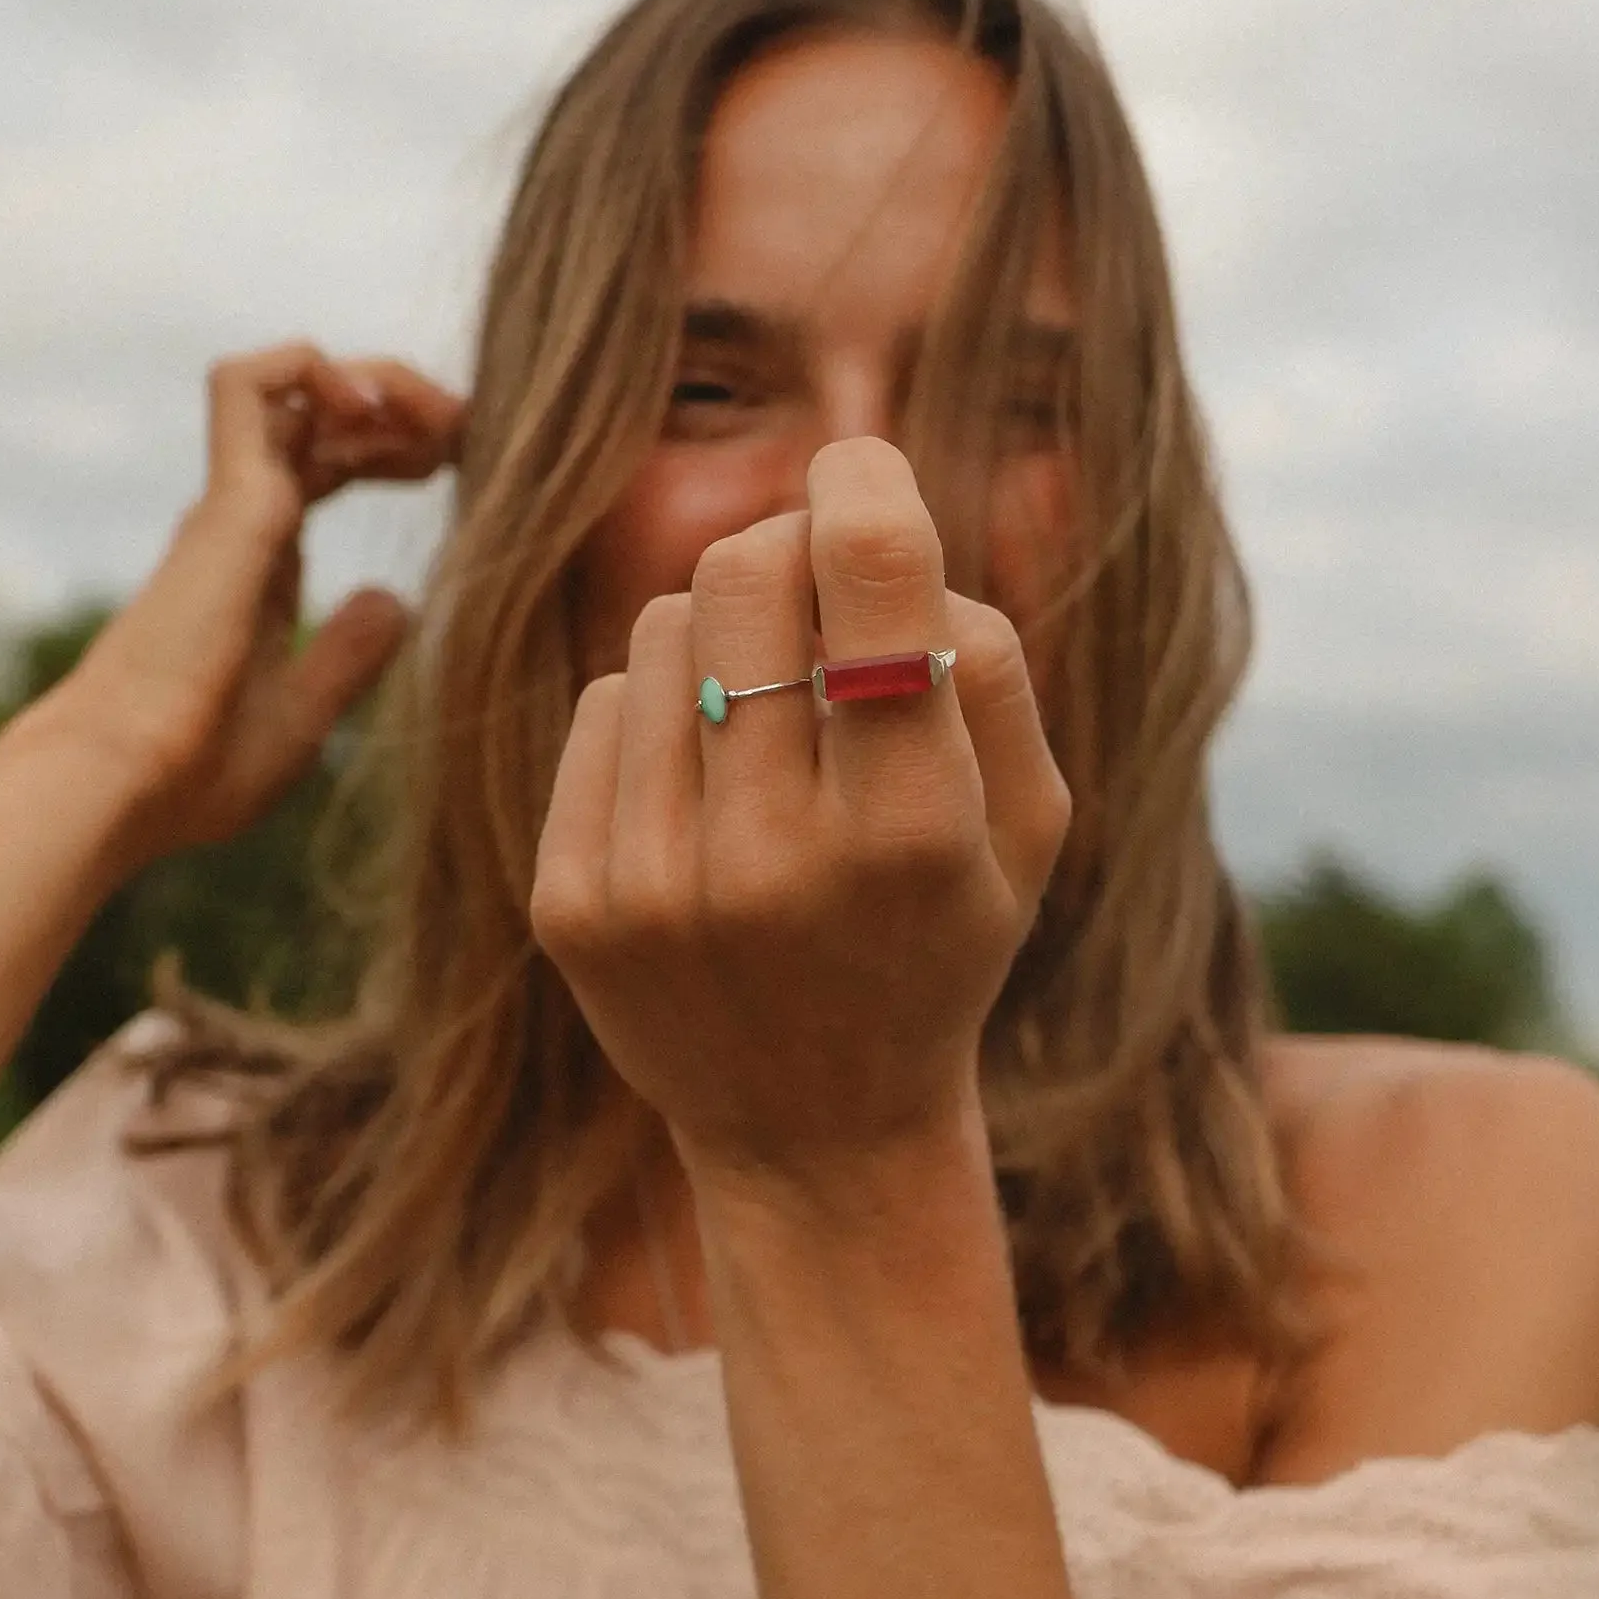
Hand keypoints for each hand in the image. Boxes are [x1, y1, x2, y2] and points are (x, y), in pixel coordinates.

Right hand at [45, 340, 464, 868]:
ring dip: (372, 378)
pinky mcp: (226, 507)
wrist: (127, 783)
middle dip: (400, 402)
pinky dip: (309, 370)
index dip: (391, 447)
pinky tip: (370, 406)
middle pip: (317, 417)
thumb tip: (395, 598)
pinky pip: (248, 388)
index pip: (326, 466)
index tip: (460, 461)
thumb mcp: (305, 714)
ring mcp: (229, 508)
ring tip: (435, 414)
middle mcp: (239, 520)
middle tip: (470, 425)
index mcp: (260, 564)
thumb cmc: (198, 769)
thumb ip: (350, 655)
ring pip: (291, 388)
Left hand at [531, 438, 1070, 1177]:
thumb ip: (989, 667)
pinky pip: (604, 705)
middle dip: (792, 550)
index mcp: (911, 837)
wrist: (815, 1130)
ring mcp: (654, 888)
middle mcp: (772, 862)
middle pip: (744, 571)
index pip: (870, 580)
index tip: (861, 468)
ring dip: (729, 639)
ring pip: (665, 627)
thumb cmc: (940, 948)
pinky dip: (664, 714)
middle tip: (824, 590)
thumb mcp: (1028, 829)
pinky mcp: (571, 905)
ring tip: (772, 729)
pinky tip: (707, 793)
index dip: (866, 485)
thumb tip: (876, 531)